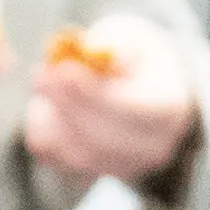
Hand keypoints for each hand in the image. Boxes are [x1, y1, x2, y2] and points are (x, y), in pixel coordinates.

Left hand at [25, 13, 197, 190]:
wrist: (140, 87)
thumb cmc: (133, 57)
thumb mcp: (129, 36)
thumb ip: (110, 44)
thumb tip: (85, 53)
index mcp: (169, 108)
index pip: (133, 110)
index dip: (94, 95)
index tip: (63, 71)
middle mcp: (153, 147)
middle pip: (102, 140)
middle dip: (65, 106)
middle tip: (40, 75)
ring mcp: (126, 167)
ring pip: (77, 154)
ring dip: (51, 119)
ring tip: (43, 83)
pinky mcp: (94, 173)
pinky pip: (59, 162)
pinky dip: (44, 134)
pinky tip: (45, 106)